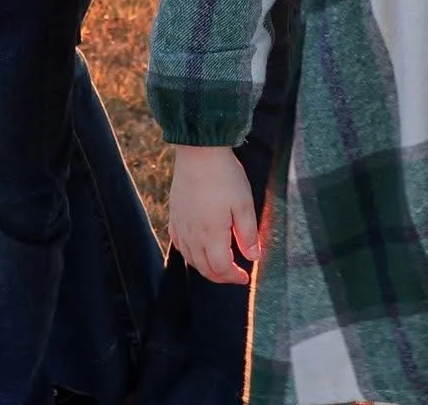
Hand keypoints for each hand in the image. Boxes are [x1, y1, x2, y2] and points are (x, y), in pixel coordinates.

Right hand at [167, 145, 259, 285]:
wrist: (199, 150)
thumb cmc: (225, 176)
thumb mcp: (244, 204)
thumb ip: (248, 234)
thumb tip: (254, 258)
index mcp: (212, 234)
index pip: (221, 268)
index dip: (234, 277)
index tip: (245, 277)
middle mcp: (193, 234)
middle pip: (204, 268)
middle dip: (221, 276)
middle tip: (234, 274)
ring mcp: (181, 224)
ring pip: (190, 258)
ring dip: (205, 267)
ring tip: (219, 263)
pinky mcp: (174, 213)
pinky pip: (179, 243)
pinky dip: (189, 253)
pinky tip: (196, 248)